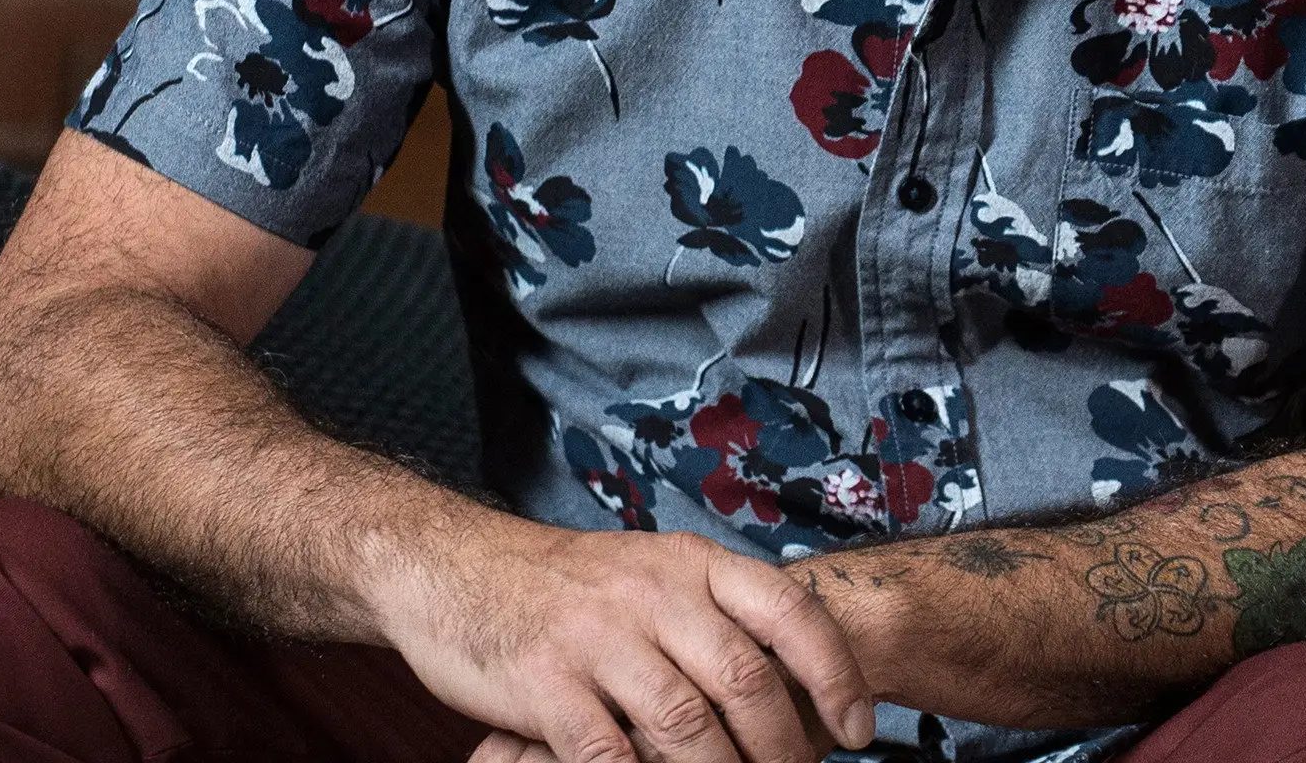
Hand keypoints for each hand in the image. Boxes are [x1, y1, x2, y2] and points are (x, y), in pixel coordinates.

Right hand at [374, 514, 875, 762]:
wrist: (448, 563)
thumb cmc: (560, 584)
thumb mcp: (647, 570)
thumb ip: (710, 612)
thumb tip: (790, 676)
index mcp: (689, 562)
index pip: (788, 612)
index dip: (835, 676)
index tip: (857, 729)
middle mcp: (652, 592)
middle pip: (746, 682)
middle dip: (784, 750)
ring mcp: (598, 637)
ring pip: (687, 728)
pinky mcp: (547, 682)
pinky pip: (610, 754)